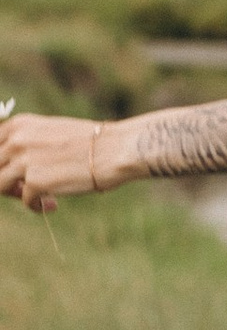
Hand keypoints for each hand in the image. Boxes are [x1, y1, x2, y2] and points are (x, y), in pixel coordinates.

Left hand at [0, 111, 116, 211]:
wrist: (112, 150)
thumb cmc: (90, 142)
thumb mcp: (52, 131)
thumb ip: (29, 142)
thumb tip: (15, 166)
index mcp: (19, 124)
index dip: (1, 162)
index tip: (12, 172)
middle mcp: (16, 140)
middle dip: (6, 180)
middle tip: (23, 187)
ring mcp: (23, 161)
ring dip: (16, 194)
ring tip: (38, 196)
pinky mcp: (34, 182)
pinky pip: (25, 200)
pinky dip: (37, 205)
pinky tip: (53, 204)